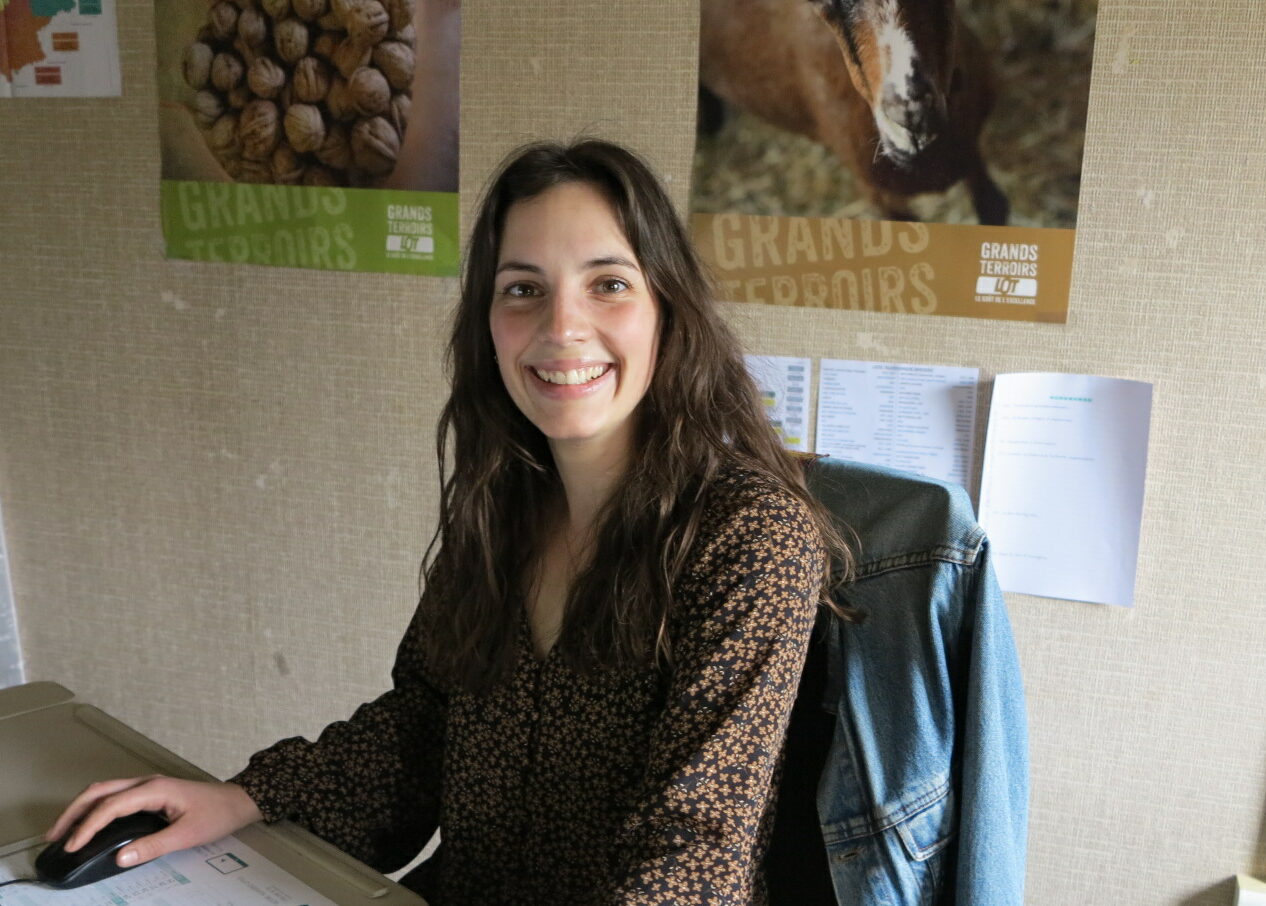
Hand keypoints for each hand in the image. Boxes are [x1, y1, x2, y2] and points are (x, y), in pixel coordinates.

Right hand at [45, 776, 262, 867]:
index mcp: (155, 789)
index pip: (111, 805)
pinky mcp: (150, 793)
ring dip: (82, 808)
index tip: (71, 845)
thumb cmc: (217, 814)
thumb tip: (120, 858)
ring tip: (64, 832)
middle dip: (74, 812)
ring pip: (105, 791)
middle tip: (54, 836)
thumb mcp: (187, 834)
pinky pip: (115, 796)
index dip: (88, 825)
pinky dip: (96, 808)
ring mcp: (148, 785)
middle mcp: (147, 782)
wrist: (238, 801)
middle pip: (100, 790)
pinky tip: (90, 824)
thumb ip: (154, 846)